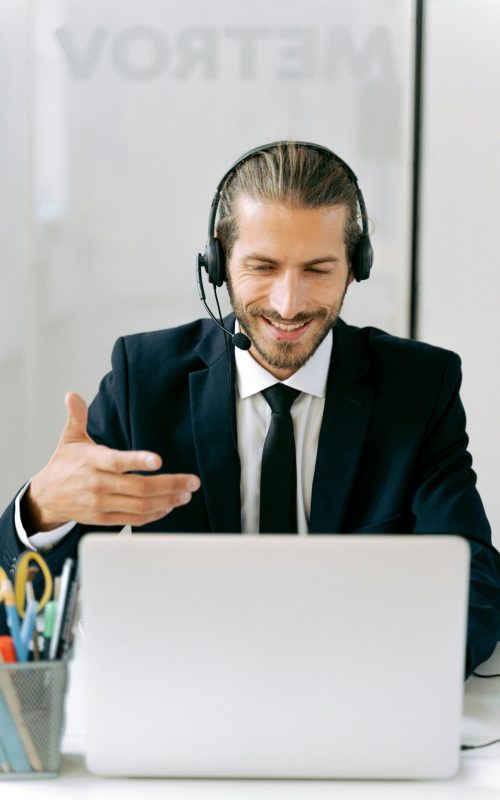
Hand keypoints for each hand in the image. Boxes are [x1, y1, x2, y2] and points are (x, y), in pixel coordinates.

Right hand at [22, 392, 200, 532]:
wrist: (47, 497)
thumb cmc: (64, 464)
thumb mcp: (69, 438)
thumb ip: (77, 417)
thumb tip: (71, 395)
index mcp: (93, 461)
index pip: (118, 462)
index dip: (138, 461)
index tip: (158, 460)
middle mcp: (98, 484)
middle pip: (139, 488)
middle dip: (170, 484)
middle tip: (192, 482)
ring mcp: (102, 504)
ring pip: (141, 506)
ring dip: (168, 500)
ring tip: (186, 494)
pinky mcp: (104, 519)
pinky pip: (134, 519)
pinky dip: (155, 514)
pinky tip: (169, 505)